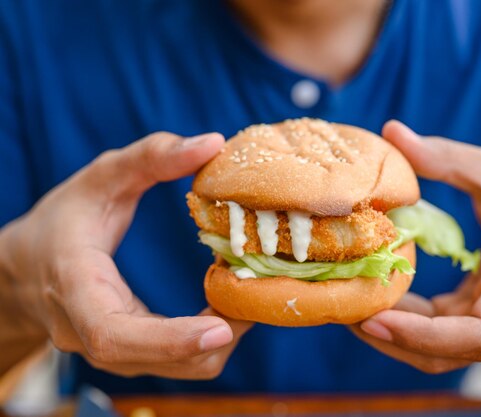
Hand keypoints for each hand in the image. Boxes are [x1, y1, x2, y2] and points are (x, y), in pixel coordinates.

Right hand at [1, 132, 252, 378]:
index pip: (114, 334)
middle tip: (259, 301)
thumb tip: (213, 142)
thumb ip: (151, 157)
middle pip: (154, 360)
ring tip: (250, 298)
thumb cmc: (64, 219)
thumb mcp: (101, 177)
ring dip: (218, 342)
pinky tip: (229, 306)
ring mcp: (109, 350)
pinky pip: (176, 361)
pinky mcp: (130, 353)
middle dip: (212, 339)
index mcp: (75, 288)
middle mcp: (88, 332)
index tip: (220, 329)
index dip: (168, 340)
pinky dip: (208, 341)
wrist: (28, 265)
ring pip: (173, 369)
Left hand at [351, 120, 480, 372]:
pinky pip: (440, 337)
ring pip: (442, 352)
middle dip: (394, 338)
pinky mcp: (478, 325)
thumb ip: (448, 158)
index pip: (479, 332)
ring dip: (393, 337)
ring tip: (348, 308)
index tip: (375, 319)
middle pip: (451, 351)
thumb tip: (391, 131)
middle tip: (343, 313)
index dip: (424, 334)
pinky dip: (406, 324)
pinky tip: (373, 301)